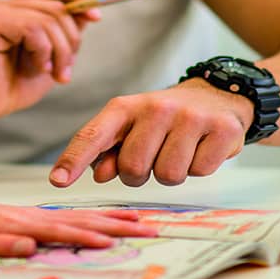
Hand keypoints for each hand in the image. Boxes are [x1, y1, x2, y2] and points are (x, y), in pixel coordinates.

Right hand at [0, 0, 101, 124]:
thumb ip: (62, 37)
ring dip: (59, 51)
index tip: (96, 16)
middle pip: (56, 6)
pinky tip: (34, 68)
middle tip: (64, 71)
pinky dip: (42, 52)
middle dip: (70, 40)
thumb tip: (88, 13)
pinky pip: (32, 28)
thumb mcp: (46, 61)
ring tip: (50, 73)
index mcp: (15, 11)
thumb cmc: (4, 87)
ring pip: (48, 18)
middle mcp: (2, 6)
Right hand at [0, 178, 153, 256]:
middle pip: (69, 221)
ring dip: (74, 234)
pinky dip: (13, 242)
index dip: (106, 219)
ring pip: (41, 229)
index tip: (139, 221)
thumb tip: (43, 248)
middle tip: (146, 227)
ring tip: (108, 239)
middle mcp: (15, 219)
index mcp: (24, 218)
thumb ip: (16, 237)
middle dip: (109, 225)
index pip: (73, 218)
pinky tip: (31, 247)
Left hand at [49, 79, 252, 187]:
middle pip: (133, 167)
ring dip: (171, 173)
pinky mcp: (221, 130)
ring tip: (179, 151)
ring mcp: (190, 118)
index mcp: (126, 107)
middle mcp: (157, 108)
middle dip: (140, 174)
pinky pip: (199, 172)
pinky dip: (199, 168)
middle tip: (154, 157)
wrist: (218, 97)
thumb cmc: (165, 120)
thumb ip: (110, 151)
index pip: (94, 135)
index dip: (74, 159)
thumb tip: (98, 174)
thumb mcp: (133, 128)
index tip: (58, 181)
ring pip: (168, 175)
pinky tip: (201, 149)